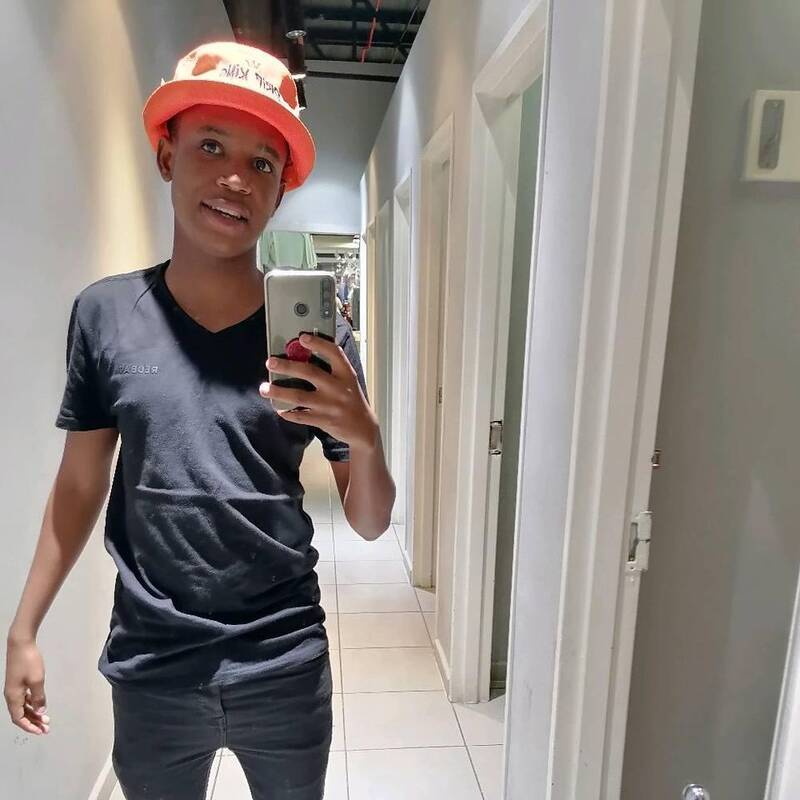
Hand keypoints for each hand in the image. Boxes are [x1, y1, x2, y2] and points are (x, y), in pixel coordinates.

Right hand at [4, 634, 49, 734]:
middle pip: (20, 714)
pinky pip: (23, 698)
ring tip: (45, 718)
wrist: (20, 643)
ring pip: (22, 706)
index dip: (29, 726)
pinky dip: (31, 703)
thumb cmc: (28, 661)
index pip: (19, 718)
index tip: (41, 731)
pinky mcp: (17, 681)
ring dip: (33, 713)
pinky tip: (39, 704)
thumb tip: (40, 711)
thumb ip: (39, 697)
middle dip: (33, 722)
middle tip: (46, 727)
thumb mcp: (37, 680)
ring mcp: (13, 688)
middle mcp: (11, 695)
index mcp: (13, 697)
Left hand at [260, 333, 378, 452]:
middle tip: (270, 362)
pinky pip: (300, 416)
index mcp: (346, 374)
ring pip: (299, 396)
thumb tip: (303, 353)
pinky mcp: (323, 420)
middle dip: (287, 366)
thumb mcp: (348, 380)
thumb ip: (332, 368)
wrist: (363, 428)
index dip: (318, 343)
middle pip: (309, 373)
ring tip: (264, 388)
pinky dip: (288, 413)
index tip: (302, 337)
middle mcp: (338, 388)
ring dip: (279, 392)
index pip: (334, 353)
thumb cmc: (351, 399)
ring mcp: (330, 405)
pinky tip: (279, 408)